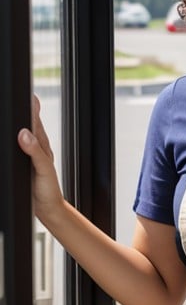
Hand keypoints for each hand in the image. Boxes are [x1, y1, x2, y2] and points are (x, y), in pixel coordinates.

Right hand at [18, 95, 64, 221]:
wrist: (46, 208)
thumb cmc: (48, 190)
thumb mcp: (43, 170)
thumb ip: (35, 152)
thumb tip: (24, 134)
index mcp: (41, 146)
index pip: (35, 123)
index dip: (32, 109)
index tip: (31, 96)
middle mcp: (36, 148)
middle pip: (30, 125)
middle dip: (28, 110)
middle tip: (27, 96)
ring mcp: (29, 156)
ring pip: (24, 135)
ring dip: (22, 123)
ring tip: (24, 109)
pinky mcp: (23, 164)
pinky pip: (18, 148)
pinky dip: (18, 139)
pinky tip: (17, 136)